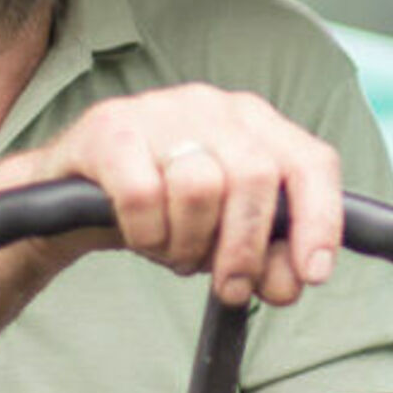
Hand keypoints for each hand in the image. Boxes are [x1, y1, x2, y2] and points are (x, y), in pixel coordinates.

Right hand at [0, 85, 341, 308]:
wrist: (72, 199)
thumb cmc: (165, 212)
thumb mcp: (224, 237)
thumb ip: (267, 258)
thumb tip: (292, 283)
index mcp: (256, 124)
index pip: (311, 163)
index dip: (320, 220)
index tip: (313, 273)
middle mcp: (214, 106)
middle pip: (257, 179)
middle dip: (245, 248)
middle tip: (229, 287)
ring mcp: (161, 110)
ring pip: (200, 187)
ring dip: (188, 242)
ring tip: (174, 251)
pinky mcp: (111, 128)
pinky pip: (144, 195)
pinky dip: (147, 234)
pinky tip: (143, 237)